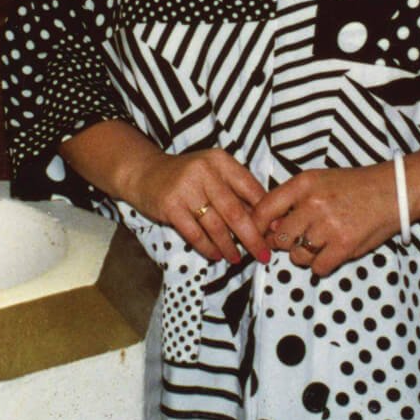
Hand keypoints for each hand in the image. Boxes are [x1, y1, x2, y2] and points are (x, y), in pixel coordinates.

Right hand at [121, 146, 271, 266]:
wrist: (144, 173)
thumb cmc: (187, 178)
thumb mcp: (214, 176)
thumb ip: (239, 194)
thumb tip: (270, 222)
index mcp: (221, 161)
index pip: (251, 190)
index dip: (265, 215)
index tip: (274, 234)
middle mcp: (205, 171)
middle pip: (236, 212)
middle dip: (252, 238)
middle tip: (263, 255)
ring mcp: (186, 188)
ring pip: (216, 226)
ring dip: (230, 247)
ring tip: (237, 259)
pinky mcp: (170, 206)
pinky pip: (195, 234)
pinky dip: (208, 248)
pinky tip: (216, 255)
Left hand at [252, 163, 398, 276]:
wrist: (393, 191)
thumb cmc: (354, 187)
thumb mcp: (319, 181)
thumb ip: (292, 200)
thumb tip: (269, 227)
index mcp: (303, 183)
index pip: (264, 209)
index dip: (257, 227)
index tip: (259, 235)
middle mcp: (312, 204)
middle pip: (278, 237)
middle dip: (285, 243)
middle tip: (300, 238)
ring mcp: (328, 226)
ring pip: (297, 256)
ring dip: (305, 255)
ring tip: (321, 242)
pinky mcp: (344, 246)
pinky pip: (317, 268)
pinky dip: (322, 265)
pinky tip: (333, 252)